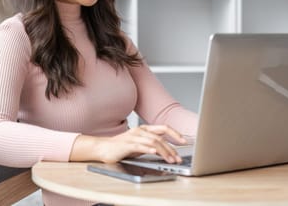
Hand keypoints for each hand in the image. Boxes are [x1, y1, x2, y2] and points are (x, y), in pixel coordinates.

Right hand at [71, 125, 187, 163]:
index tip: (184, 141)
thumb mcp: (140, 145)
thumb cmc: (122, 147)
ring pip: (153, 141)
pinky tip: (156, 152)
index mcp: (145, 129)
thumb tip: (166, 151)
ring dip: (164, 151)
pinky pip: (141, 145)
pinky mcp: (127, 144)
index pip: (164, 128)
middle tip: (178, 157)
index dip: (175, 133)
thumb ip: (152, 145)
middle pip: (161, 136)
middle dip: (172, 147)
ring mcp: (134, 136)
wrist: (103, 148)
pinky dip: (149, 148)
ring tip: (171, 159)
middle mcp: (140, 130)